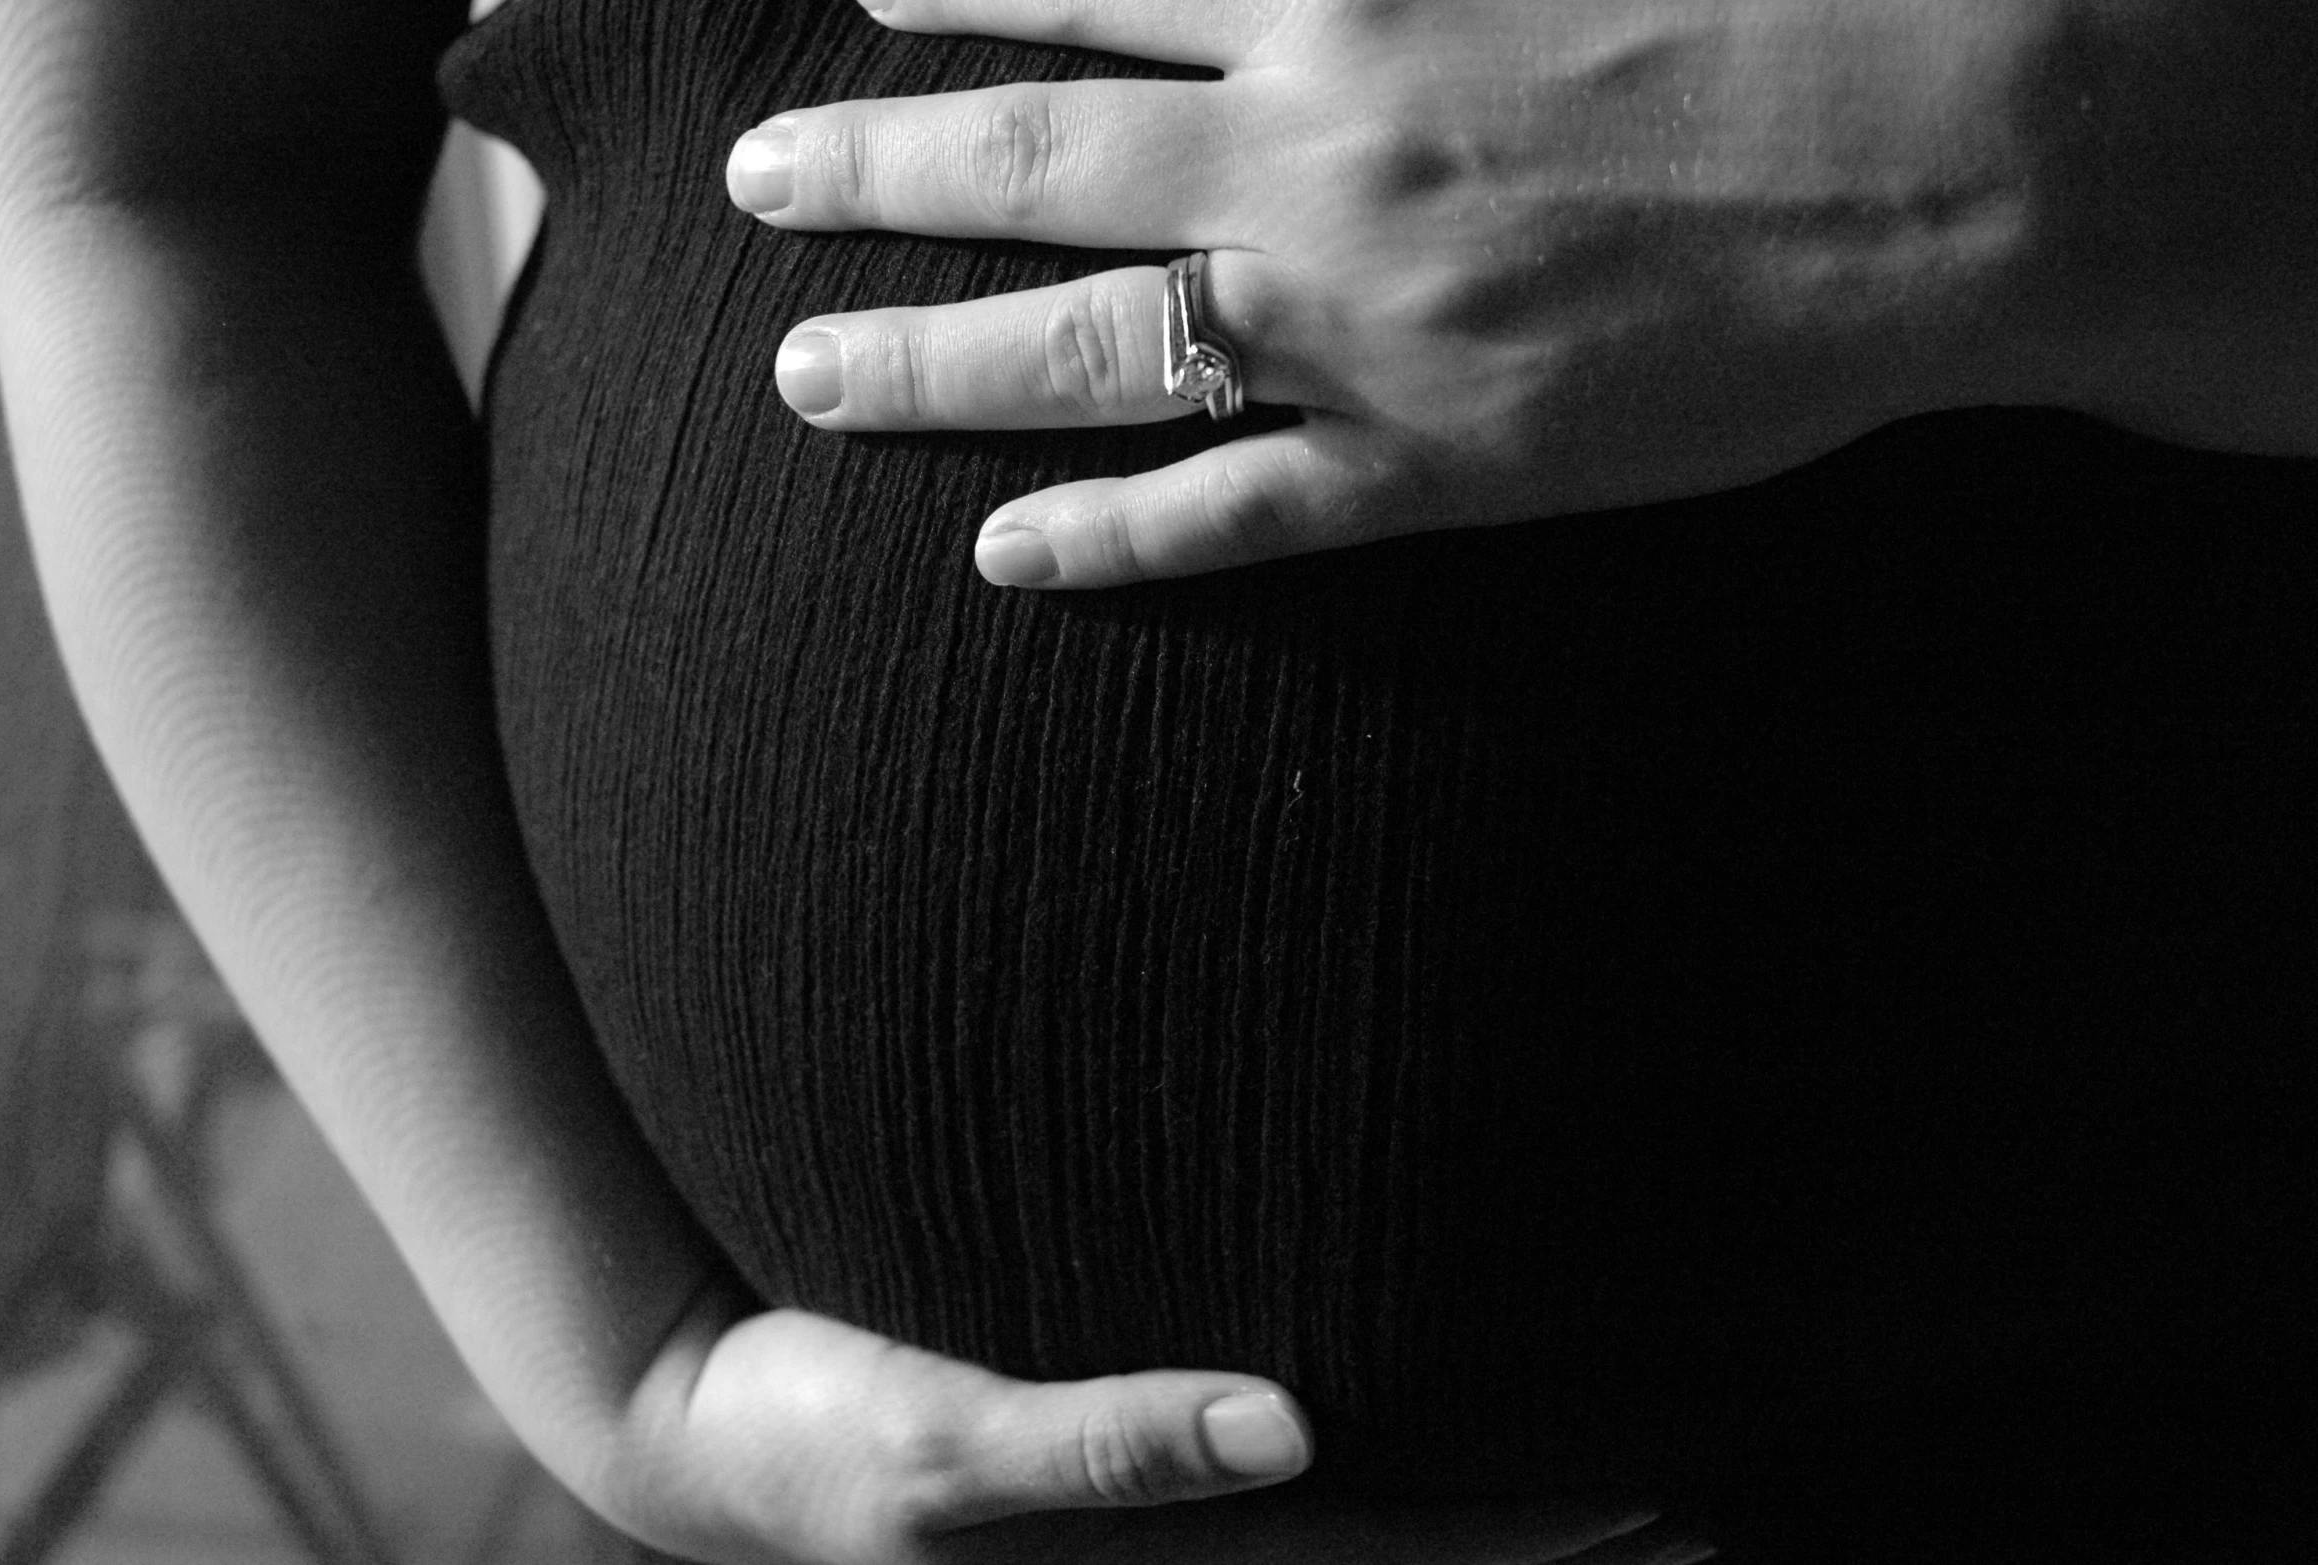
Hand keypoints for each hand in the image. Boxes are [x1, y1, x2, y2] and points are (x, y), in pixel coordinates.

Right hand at [578, 1292, 1705, 1563]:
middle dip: (1543, 1547)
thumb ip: (1109, 1448)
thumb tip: (1292, 1426)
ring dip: (1481, 1530)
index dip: (1530, 1540)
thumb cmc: (821, 1435)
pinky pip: (1276, 1515)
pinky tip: (1404, 1450)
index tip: (1667, 1501)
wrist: (710, 1433)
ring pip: (1351, 1550)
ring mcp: (1146, 1545)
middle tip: (1700, 1510)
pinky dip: (1375, 1498)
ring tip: (1623, 1501)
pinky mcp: (1107, 1504)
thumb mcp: (943, 1455)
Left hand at [728, 0, 2060, 586]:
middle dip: (867, 169)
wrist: (1944, 165)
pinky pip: (1227, 515)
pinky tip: (1000, 560)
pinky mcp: (1431, 466)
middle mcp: (1316, 160)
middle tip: (751, 181)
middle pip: (1031, 165)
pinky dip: (1104, 541)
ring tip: (802, 376)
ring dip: (923, 360)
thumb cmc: (1780, 7)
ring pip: (1082, 351)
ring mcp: (1358, 327)